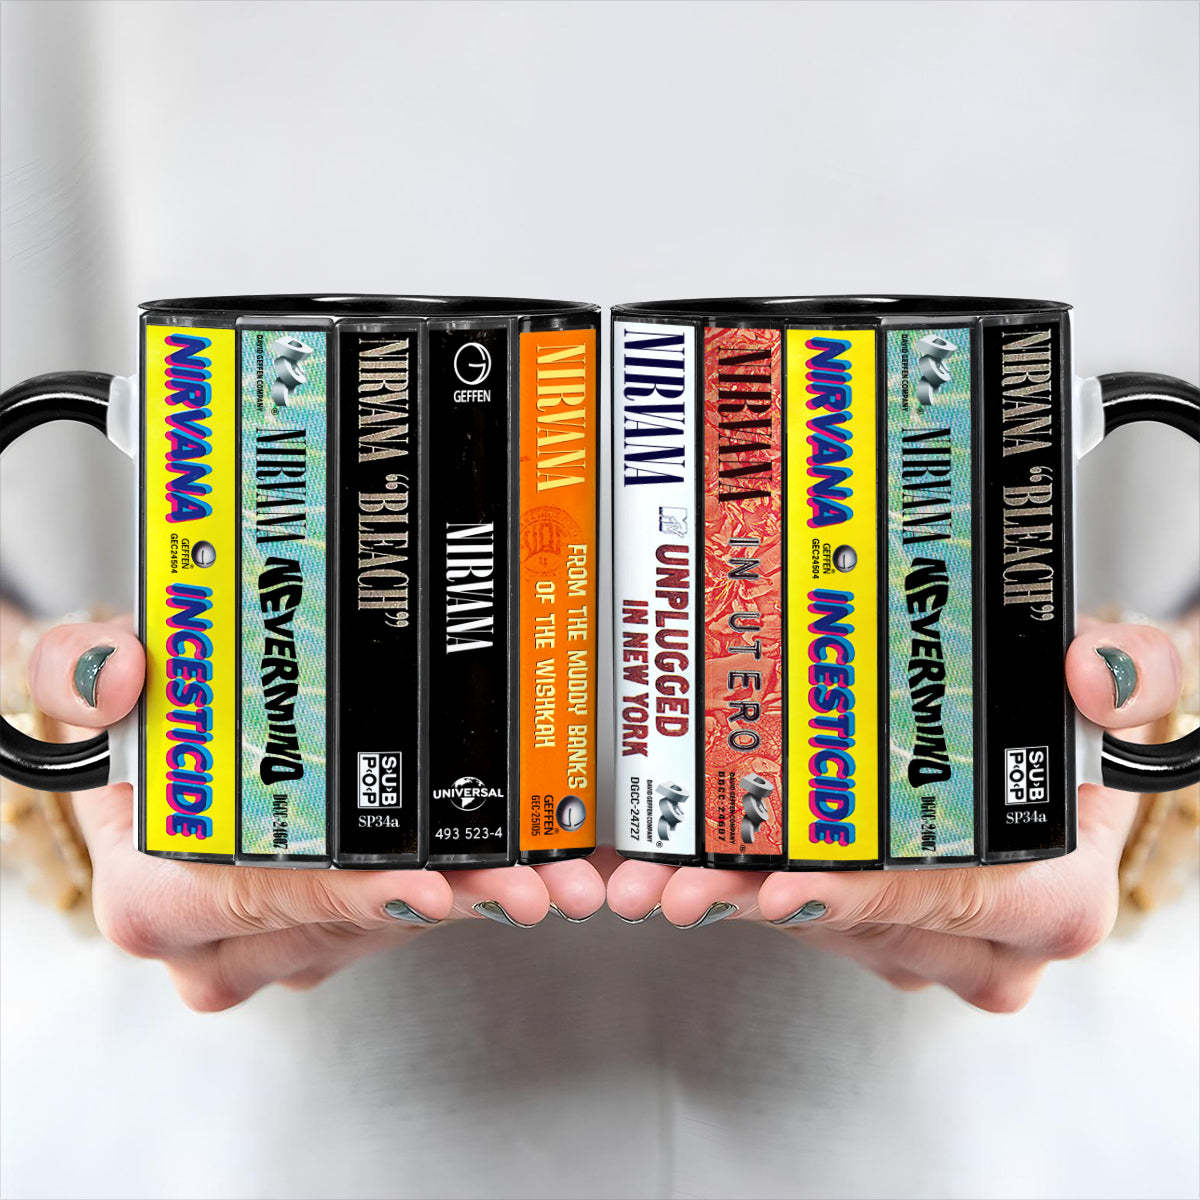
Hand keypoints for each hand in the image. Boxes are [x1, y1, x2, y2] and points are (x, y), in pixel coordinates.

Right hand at [27, 620, 605, 1010]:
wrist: (158, 749)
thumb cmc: (135, 725)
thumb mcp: (82, 679)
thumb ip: (76, 670)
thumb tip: (116, 673)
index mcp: (156, 897)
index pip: (257, 898)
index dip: (343, 892)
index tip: (421, 884)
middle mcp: (229, 937)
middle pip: (353, 921)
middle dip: (451, 900)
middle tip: (532, 883)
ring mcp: (295, 937)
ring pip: (400, 922)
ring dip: (481, 898)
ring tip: (556, 875)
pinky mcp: (345, 923)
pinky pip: (417, 908)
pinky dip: (477, 886)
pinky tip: (539, 867)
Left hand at [608, 620, 1184, 1011]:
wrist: (1052, 761)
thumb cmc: (1074, 732)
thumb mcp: (1124, 686)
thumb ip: (1131, 672)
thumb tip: (1091, 673)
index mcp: (1051, 900)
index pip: (949, 901)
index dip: (864, 895)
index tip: (787, 887)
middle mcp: (979, 939)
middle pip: (855, 922)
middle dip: (758, 902)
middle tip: (680, 883)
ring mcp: (913, 938)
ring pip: (809, 923)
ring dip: (729, 898)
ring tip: (653, 875)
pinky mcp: (862, 924)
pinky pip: (791, 909)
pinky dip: (732, 886)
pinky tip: (673, 867)